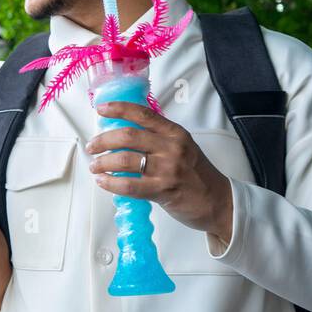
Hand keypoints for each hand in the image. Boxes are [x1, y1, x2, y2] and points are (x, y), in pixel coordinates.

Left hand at [85, 101, 233, 243]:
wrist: (219, 202)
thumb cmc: (197, 175)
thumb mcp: (183, 147)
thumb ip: (158, 139)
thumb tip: (124, 135)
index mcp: (175, 133)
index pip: (143, 114)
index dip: (118, 108)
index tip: (101, 109)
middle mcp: (171, 147)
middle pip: (128, 136)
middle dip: (103, 140)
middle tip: (92, 146)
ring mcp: (167, 169)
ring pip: (124, 160)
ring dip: (103, 163)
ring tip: (95, 166)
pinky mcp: (163, 190)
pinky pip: (129, 185)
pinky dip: (111, 183)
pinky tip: (103, 182)